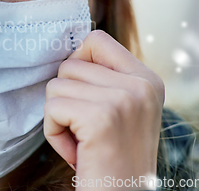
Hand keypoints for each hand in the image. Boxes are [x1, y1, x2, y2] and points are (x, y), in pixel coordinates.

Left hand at [44, 30, 164, 189]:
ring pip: (56, 86)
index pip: (96, 40)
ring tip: (81, 141)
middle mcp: (140, 85)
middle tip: (84, 129)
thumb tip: (66, 51)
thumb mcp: (120, 110)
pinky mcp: (101, 117)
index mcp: (146, 79)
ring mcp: (123, 99)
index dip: (76, 61)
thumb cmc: (111, 157)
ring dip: (58, 117)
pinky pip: (52, 108)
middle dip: (65, 98)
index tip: (80, 92)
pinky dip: (54, 132)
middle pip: (69, 65)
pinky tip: (76, 151)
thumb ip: (102, 79)